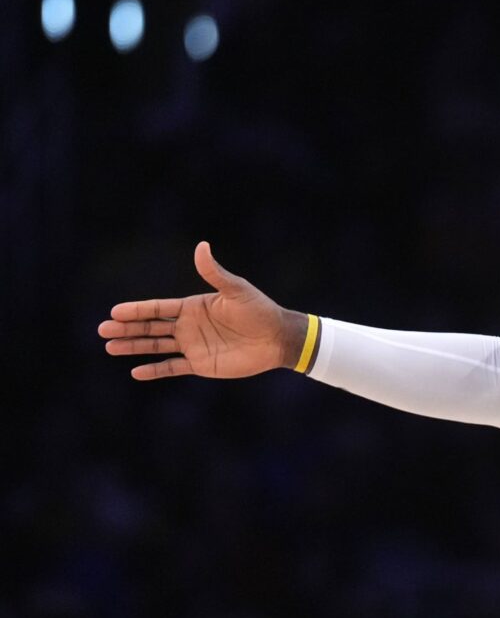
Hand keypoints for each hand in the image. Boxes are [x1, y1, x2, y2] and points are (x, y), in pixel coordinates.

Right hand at [99, 241, 300, 379]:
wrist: (277, 338)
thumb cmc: (259, 311)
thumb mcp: (236, 290)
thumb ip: (215, 273)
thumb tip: (202, 246)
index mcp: (193, 307)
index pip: (157, 308)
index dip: (136, 310)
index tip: (115, 312)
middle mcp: (189, 326)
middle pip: (151, 327)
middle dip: (127, 329)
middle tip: (102, 330)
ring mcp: (193, 346)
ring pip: (156, 346)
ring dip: (134, 347)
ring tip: (110, 346)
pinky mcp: (201, 364)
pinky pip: (173, 368)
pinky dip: (155, 370)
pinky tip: (136, 372)